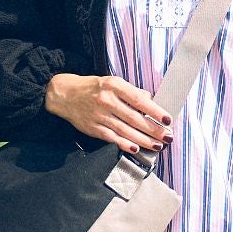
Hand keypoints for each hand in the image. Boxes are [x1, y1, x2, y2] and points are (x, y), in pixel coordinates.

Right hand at [45, 70, 171, 156]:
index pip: (139, 100)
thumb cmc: (93, 87)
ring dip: (144, 140)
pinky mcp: (93, 128)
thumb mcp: (112, 82)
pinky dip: (125, 144)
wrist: (65, 94)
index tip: (167, 119)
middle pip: (135, 119)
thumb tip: (150, 100)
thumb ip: (131, 92)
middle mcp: (107, 101)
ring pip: (126, 131)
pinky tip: (137, 149)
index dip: (155, 111)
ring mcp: (99, 116)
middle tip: (168, 137)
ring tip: (158, 145)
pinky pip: (112, 138)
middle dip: (154, 130)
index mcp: (114, 86)